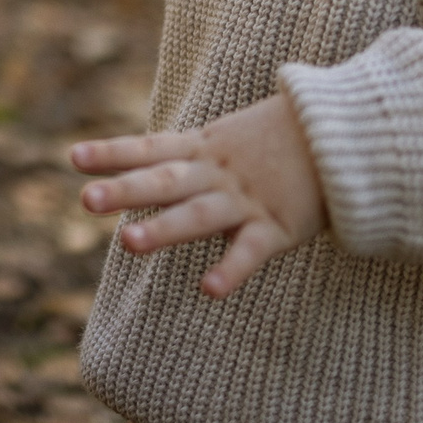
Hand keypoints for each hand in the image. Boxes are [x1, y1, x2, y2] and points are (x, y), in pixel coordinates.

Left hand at [70, 94, 326, 298]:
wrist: (350, 133)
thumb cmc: (287, 137)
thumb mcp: (233, 135)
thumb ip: (195, 152)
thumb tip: (153, 160)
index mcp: (206, 147)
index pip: (151, 148)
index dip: (113, 153)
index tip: (72, 158)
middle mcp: (220, 172)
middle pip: (166, 181)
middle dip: (125, 190)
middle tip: (85, 200)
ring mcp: (249, 198)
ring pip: (200, 215)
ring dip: (165, 228)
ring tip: (128, 242)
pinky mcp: (280, 225)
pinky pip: (251, 250)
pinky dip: (231, 269)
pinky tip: (208, 289)